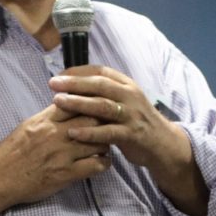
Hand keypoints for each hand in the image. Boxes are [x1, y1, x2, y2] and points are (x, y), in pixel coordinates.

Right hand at [0, 104, 109, 215]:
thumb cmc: (11, 152)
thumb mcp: (28, 125)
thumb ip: (49, 116)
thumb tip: (66, 106)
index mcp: (46, 119)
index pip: (77, 102)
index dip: (91, 103)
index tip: (98, 107)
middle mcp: (56, 134)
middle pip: (93, 120)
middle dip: (104, 122)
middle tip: (108, 126)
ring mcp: (63, 154)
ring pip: (99, 142)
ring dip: (106, 143)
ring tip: (105, 145)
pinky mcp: (66, 174)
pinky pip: (96, 165)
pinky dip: (104, 162)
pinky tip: (102, 161)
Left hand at [51, 66, 207, 215]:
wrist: (162, 144)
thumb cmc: (136, 122)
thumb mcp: (123, 102)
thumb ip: (104, 94)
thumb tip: (74, 86)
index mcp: (126, 85)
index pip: (100, 71)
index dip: (78, 72)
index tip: (59, 76)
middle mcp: (130, 96)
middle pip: (100, 85)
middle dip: (75, 83)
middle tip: (53, 84)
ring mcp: (132, 115)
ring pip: (103, 105)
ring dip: (79, 102)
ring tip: (57, 102)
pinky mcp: (132, 134)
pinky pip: (108, 132)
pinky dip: (90, 132)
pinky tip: (73, 133)